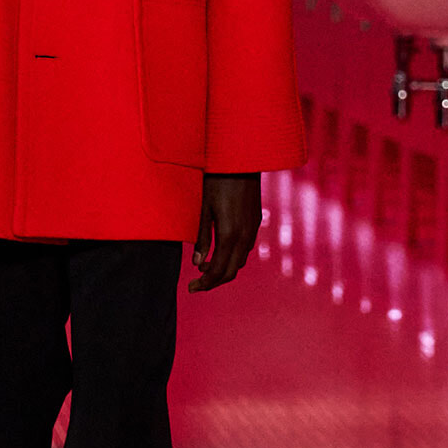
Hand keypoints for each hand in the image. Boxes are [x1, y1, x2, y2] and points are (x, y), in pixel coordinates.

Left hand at [189, 173, 261, 292]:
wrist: (241, 160)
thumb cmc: (217, 180)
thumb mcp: (204, 208)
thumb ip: (202, 237)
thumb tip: (197, 263)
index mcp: (229, 234)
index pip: (217, 270)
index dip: (204, 283)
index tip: (191, 288)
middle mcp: (245, 235)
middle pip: (231, 271)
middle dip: (213, 282)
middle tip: (196, 285)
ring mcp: (253, 229)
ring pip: (240, 261)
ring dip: (224, 269)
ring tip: (205, 268)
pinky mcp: (255, 221)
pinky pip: (246, 248)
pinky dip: (233, 257)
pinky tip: (220, 251)